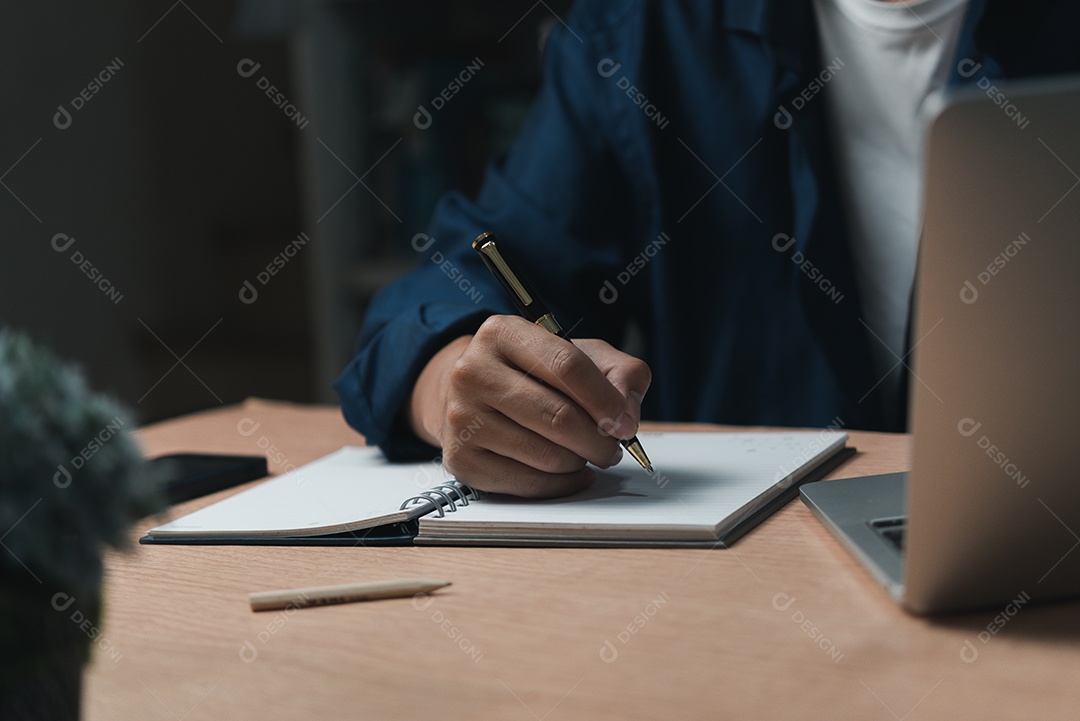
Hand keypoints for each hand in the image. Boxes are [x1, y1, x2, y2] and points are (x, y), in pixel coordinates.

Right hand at [407, 315, 650, 497]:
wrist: (473, 397)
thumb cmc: (533, 375)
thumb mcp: (580, 354)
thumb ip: (619, 372)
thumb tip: (627, 414)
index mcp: (502, 333)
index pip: (566, 365)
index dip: (605, 399)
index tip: (625, 422)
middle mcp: (472, 372)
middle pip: (558, 417)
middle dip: (599, 440)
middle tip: (612, 446)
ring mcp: (462, 417)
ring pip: (547, 455)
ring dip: (580, 461)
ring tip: (584, 452)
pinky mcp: (460, 459)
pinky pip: (529, 483)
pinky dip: (561, 484)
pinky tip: (568, 472)